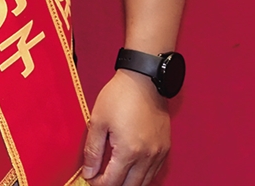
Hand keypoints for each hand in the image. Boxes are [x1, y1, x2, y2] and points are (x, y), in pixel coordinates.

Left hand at [82, 70, 169, 185]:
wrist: (144, 79)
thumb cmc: (120, 95)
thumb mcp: (99, 120)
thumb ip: (93, 150)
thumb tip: (89, 172)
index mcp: (129, 151)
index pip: (112, 182)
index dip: (98, 183)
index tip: (90, 177)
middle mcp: (147, 157)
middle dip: (113, 185)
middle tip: (101, 177)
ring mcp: (158, 153)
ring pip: (144, 182)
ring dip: (129, 183)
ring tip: (115, 173)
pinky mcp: (165, 147)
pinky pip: (154, 171)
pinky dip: (142, 175)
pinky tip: (132, 167)